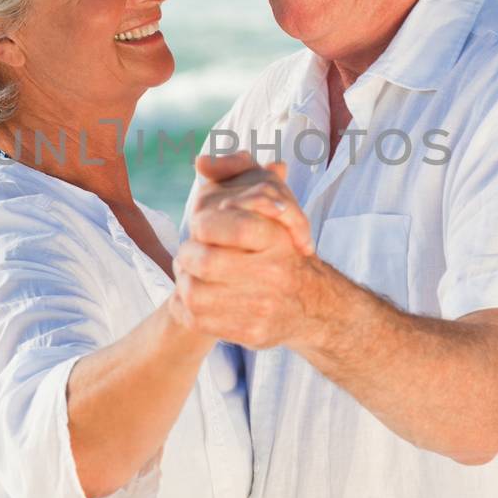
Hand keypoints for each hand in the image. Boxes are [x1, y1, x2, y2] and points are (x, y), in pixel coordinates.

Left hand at [173, 153, 319, 348]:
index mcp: (276, 239)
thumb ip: (236, 170)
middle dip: (187, 254)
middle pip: (204, 261)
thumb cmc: (282, 247)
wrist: (314, 305)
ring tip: (187, 274)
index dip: (203, 224)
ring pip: (195, 293)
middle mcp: (274, 273)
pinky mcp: (253, 333)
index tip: (199, 225)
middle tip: (187, 252)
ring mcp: (263, 306)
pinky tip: (191, 297)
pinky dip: (187, 308)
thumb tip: (200, 163)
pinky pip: (200, 321)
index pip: (229, 226)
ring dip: (183, 282)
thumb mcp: (271, 198)